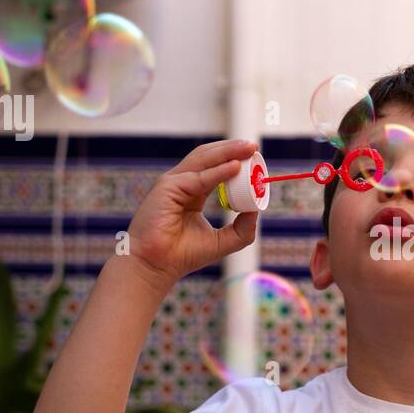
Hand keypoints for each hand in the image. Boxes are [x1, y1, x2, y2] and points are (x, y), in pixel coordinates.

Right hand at [124, 139, 260, 291]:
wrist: (156, 266)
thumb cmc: (182, 256)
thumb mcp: (221, 241)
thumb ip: (242, 228)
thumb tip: (257, 210)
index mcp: (192, 193)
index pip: (215, 168)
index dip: (234, 160)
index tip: (254, 158)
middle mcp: (181, 184)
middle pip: (209, 158)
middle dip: (232, 149)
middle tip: (253, 146)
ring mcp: (172, 183)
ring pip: (203, 160)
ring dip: (227, 152)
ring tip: (248, 148)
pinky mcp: (167, 188)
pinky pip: (198, 177)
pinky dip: (218, 172)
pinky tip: (235, 167)